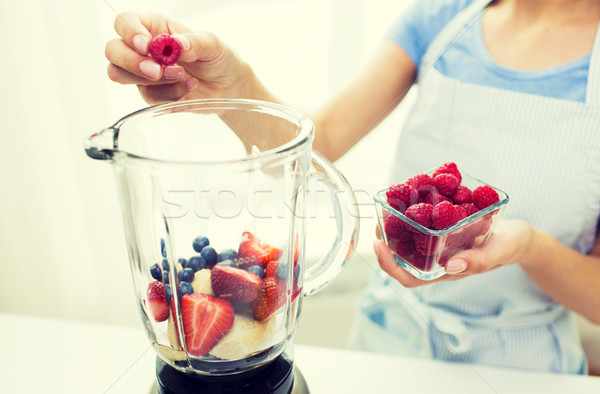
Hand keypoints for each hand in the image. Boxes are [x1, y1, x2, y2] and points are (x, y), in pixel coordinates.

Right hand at [104, 12, 247, 103]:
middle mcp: (143, 48)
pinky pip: (147, 96)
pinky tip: (187, 87)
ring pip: (120, 75)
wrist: (228, 86)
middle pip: (113, 50)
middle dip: (131, 62)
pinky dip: (168, 94)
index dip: (129, 32)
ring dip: (150, 80)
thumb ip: (195, 42)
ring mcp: (143, 72)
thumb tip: (177, 44)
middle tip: (156, 70)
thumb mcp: (213, 44)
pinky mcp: (151, 93)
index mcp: (154, 27)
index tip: (146, 46)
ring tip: (180, 76)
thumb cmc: (218, 58)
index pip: (125, 22)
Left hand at [373, 218, 533, 287]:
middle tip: (376, 220)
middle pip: (402, 256)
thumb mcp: (498, 252)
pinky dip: (414, 210)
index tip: (377, 244)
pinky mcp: (443, 229)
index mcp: (444, 271)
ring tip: (387, 206)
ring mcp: (438, 245)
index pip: (408, 277)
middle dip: (386, 240)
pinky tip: (409, 195)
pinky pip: (422, 222)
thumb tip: (451, 266)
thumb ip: (479, 261)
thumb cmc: (511, 247)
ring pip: (409, 239)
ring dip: (396, 225)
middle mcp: (436, 259)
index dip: (389, 265)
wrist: (519, 235)